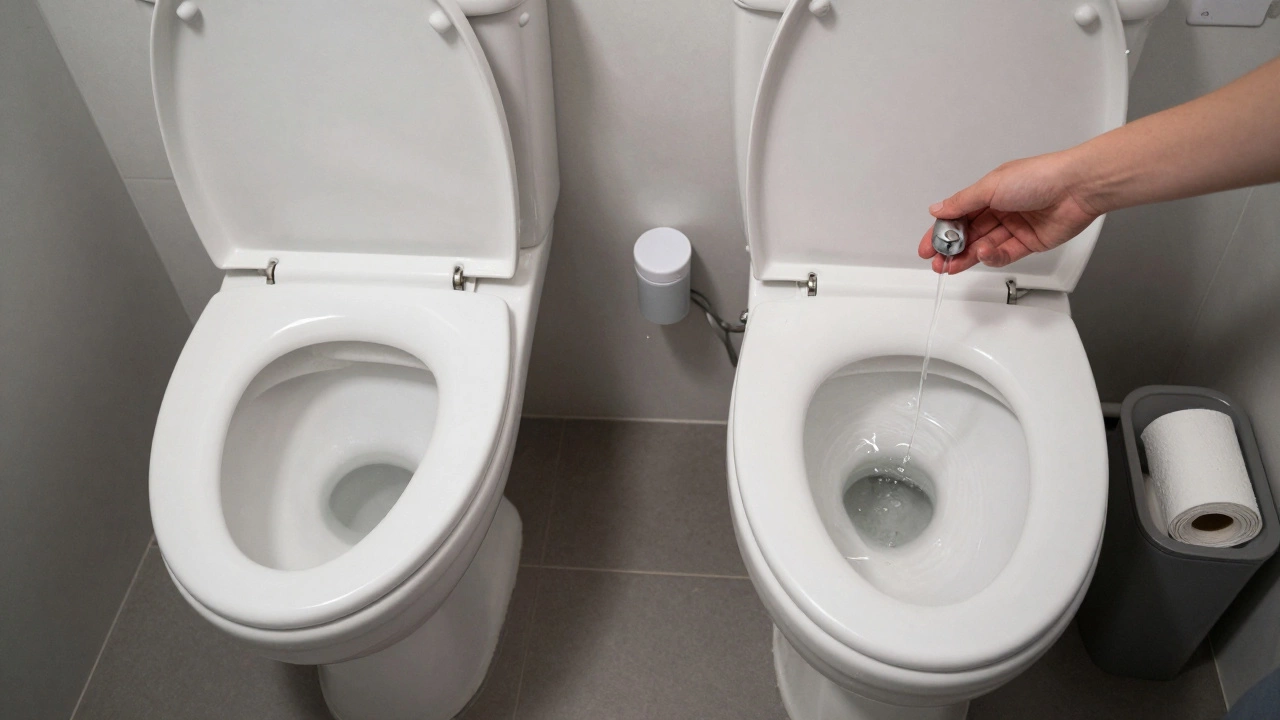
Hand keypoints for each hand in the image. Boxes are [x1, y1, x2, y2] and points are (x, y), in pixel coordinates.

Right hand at [918, 152, 1102, 273]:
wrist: (1077, 187)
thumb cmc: (1039, 177)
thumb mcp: (991, 186)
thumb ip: (962, 202)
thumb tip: (937, 209)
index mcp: (989, 193)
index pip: (958, 215)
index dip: (941, 231)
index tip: (927, 246)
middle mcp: (1001, 210)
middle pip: (969, 234)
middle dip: (951, 249)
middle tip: (937, 262)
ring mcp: (1014, 227)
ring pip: (983, 247)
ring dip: (967, 257)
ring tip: (951, 265)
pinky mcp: (1029, 243)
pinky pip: (1004, 255)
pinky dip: (991, 257)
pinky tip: (983, 254)